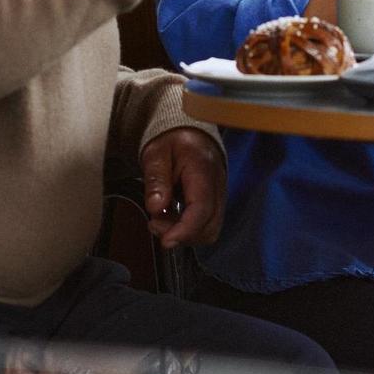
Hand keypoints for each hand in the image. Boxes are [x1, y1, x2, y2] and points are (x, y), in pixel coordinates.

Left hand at [139, 127, 225, 248]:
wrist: (187, 133)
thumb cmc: (172, 141)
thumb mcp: (156, 153)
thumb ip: (156, 179)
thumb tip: (155, 207)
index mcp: (203, 170)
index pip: (202, 208)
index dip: (185, 230)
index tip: (166, 240)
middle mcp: (217, 186)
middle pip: (209, 226)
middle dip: (182, 234)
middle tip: (155, 223)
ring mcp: (219, 196)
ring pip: (209, 230)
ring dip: (184, 234)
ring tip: (160, 219)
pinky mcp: (214, 203)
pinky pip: (206, 224)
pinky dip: (187, 228)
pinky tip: (170, 217)